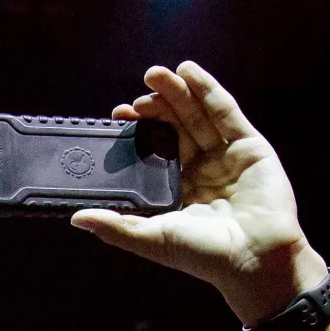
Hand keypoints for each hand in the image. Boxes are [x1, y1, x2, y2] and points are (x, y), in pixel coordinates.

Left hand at [71, 62, 326, 324]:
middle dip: (156, 107)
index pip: (154, 151)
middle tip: (137, 95)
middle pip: (175, 128)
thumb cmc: (203, 255)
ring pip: (198, 115)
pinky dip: (207, 90)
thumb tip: (76, 217)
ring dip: (177, 92)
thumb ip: (115, 225)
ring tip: (156, 74)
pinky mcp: (250, 146)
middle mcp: (201, 170)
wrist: (253, 259)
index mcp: (177, 190)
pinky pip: (226, 112)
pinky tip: (189, 71)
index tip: (118, 115)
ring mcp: (226, 156)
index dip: (137, 131)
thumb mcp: (152, 237)